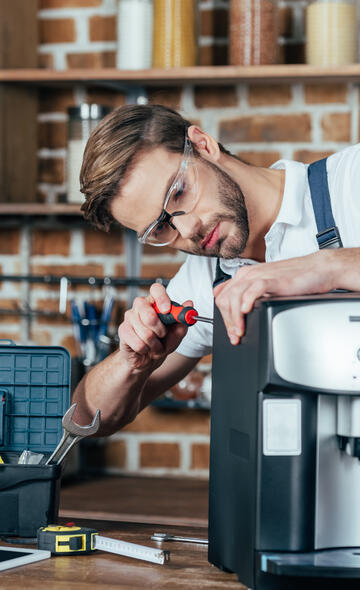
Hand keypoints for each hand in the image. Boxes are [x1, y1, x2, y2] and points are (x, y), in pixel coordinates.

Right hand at [118, 282, 188, 372]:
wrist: (149, 358)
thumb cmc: (162, 341)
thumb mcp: (177, 332)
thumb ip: (183, 319)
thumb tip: (189, 304)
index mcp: (155, 302)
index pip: (156, 289)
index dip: (162, 298)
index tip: (167, 310)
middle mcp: (141, 306)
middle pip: (148, 313)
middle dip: (160, 330)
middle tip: (163, 335)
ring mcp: (130, 317)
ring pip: (145, 332)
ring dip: (155, 344)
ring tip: (155, 345)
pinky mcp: (123, 330)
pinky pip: (138, 343)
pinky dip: (146, 350)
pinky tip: (145, 348)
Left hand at [213, 251, 334, 344]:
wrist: (318, 268)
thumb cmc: (296, 278)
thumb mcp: (267, 286)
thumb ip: (252, 295)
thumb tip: (240, 313)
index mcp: (244, 275)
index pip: (221, 297)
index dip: (223, 317)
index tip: (231, 332)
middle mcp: (248, 274)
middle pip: (224, 299)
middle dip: (227, 321)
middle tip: (235, 336)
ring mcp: (260, 275)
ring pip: (235, 296)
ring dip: (235, 317)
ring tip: (241, 330)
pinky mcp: (273, 279)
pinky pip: (253, 289)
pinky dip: (246, 301)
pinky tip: (247, 312)